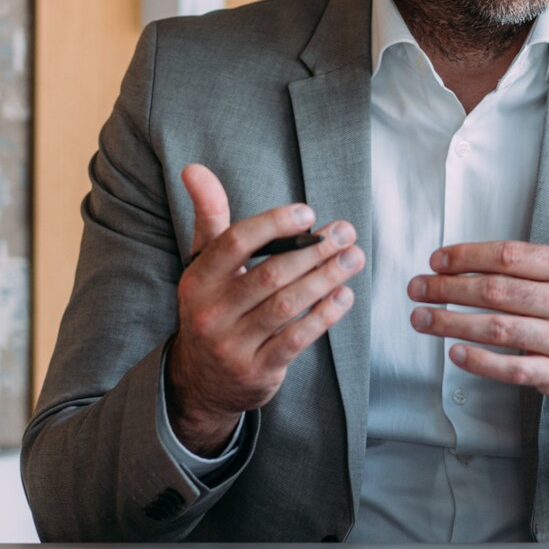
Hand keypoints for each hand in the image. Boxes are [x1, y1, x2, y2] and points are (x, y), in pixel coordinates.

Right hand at [166, 163, 363, 454]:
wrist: (201, 381)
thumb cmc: (213, 305)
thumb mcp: (203, 263)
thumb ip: (209, 216)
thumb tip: (195, 168)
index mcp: (197, 280)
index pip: (235, 243)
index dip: (274, 224)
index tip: (308, 212)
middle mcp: (210, 312)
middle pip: (270, 274)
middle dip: (315, 251)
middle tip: (346, 233)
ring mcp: (233, 345)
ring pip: (287, 305)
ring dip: (326, 278)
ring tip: (354, 258)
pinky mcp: (258, 371)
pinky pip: (296, 340)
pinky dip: (324, 315)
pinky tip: (345, 296)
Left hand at [407, 154, 548, 405]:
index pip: (511, 257)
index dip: (468, 256)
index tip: (437, 259)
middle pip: (498, 292)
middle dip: (450, 289)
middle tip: (417, 287)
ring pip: (501, 329)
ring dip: (454, 324)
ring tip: (422, 318)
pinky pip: (515, 370)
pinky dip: (482, 362)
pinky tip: (455, 352)